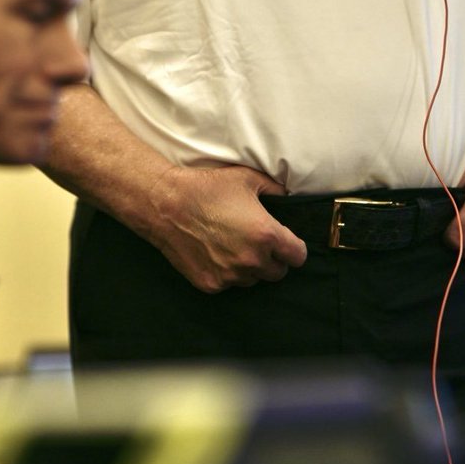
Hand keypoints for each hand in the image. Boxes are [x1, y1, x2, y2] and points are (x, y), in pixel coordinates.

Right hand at [146, 163, 307, 291]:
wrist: (166, 205)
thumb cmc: (207, 188)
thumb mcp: (247, 179)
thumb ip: (275, 190)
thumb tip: (289, 197)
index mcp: (266, 235)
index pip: (298, 256)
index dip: (294, 248)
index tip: (286, 243)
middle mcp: (251, 260)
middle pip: (278, 273)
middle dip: (273, 259)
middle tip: (259, 243)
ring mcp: (230, 275)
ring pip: (253, 280)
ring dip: (250, 268)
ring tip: (234, 246)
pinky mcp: (211, 284)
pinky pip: (229, 284)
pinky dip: (227, 272)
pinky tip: (216, 253)